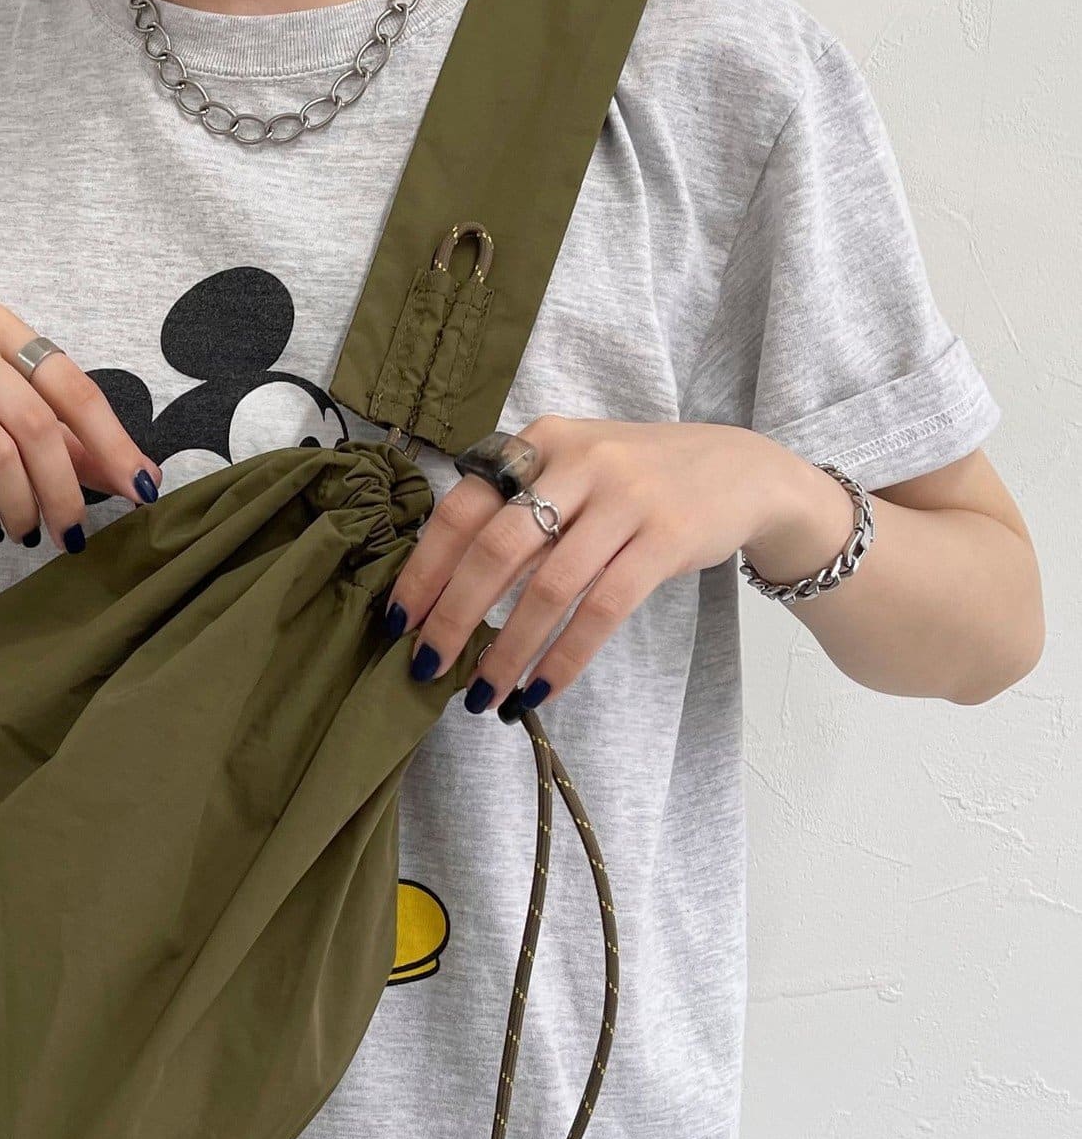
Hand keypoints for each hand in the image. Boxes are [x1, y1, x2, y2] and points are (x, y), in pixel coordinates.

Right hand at [0, 303, 159, 551]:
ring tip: (26, 533)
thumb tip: (138, 480)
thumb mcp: (9, 413)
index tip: (140, 489)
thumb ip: (71, 441)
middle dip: (63, 488)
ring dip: (20, 504)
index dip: (112, 442)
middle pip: (35, 423)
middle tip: (71, 532)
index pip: (73, 386)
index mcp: (5, 329)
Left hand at [385, 416, 854, 716]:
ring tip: (483, 695)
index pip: (461, 508)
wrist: (741, 470)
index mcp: (539, 443)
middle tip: (427, 667)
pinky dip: (565, 656)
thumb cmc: (638, 481)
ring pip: (547, 588)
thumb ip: (518, 509)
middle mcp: (576, 464)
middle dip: (453, 617)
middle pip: (495, 549)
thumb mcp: (574, 471)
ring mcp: (624, 500)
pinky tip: (541, 687)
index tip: (397, 620)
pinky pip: (601, 610)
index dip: (424, 568)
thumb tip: (444, 590)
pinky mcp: (664, 539)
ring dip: (507, 650)